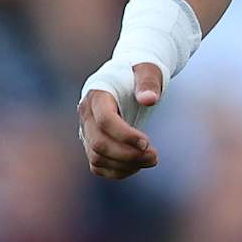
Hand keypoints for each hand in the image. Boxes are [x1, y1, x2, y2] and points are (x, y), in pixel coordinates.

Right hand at [77, 61, 162, 178]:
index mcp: (97, 95)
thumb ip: (148, 82)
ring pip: (97, 158)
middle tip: (155, 156)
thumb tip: (149, 100)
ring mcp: (86, 131)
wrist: (127, 77)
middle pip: (99, 144)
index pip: (105, 121)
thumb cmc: (139, 72)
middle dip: (127, 155)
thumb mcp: (148, 70)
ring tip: (151, 159)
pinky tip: (138, 165)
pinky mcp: (90, 143)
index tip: (147, 142)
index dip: (125, 135)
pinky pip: (98, 166)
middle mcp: (86, 115)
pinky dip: (118, 171)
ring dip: (125, 165)